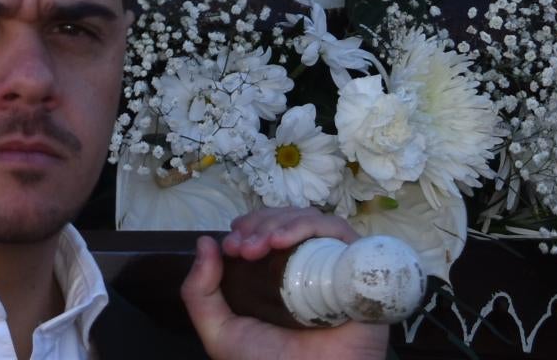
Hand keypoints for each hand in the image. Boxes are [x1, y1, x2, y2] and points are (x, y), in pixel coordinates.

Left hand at [177, 208, 390, 359]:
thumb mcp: (221, 333)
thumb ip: (200, 294)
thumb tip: (204, 242)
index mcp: (279, 279)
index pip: (267, 233)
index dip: (249, 227)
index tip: (230, 244)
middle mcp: (308, 270)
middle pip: (289, 222)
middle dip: (261, 224)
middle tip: (244, 246)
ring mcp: (334, 268)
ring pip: (312, 222)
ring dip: (282, 222)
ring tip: (264, 243)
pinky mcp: (357, 270)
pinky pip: (339, 234)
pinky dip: (310, 227)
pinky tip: (284, 242)